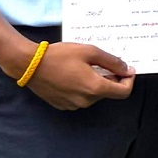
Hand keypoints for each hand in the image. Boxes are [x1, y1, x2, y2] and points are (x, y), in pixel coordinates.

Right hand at [20, 39, 134, 110]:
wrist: (29, 64)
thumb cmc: (60, 55)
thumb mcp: (90, 52)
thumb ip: (112, 62)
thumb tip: (127, 70)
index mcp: (95, 89)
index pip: (123, 92)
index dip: (129, 81)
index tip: (126, 70)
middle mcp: (85, 101)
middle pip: (108, 92)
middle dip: (110, 79)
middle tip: (102, 64)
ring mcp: (73, 105)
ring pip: (94, 95)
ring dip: (96, 83)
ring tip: (85, 68)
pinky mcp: (62, 105)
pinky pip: (80, 98)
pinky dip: (82, 88)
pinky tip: (73, 76)